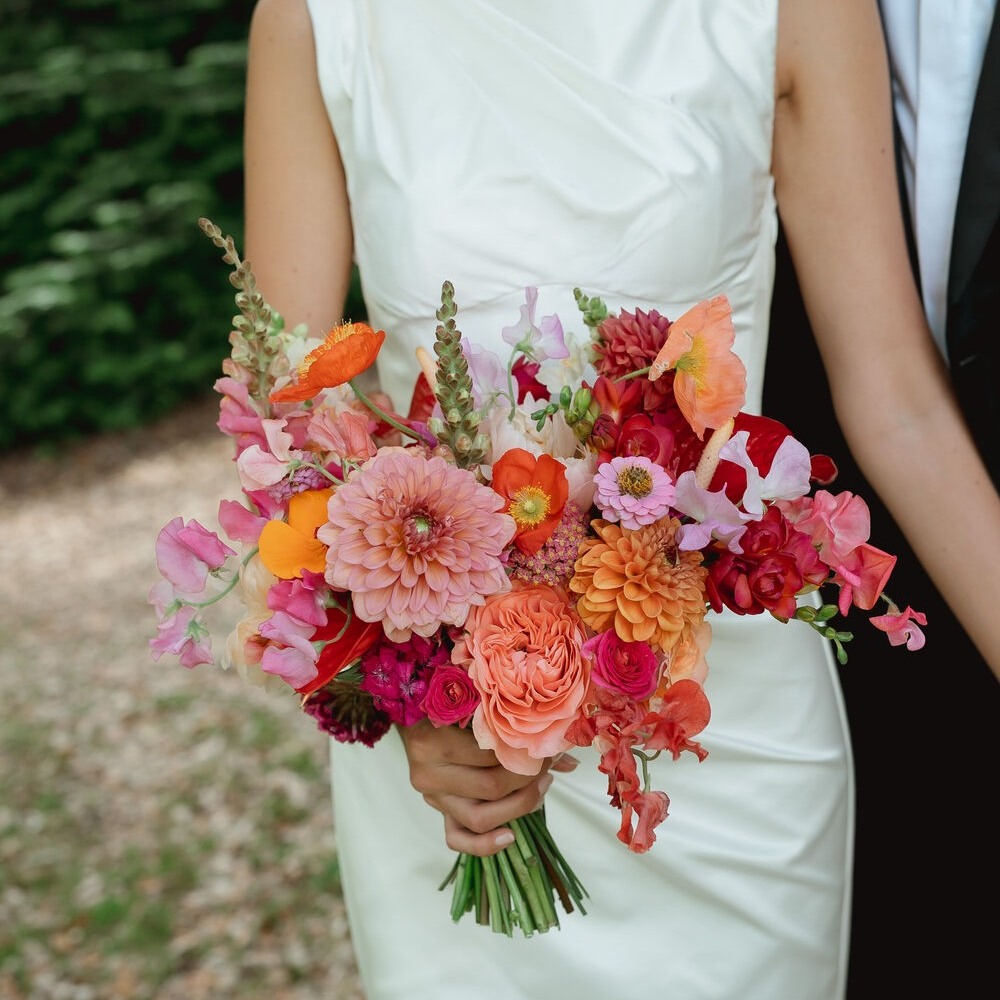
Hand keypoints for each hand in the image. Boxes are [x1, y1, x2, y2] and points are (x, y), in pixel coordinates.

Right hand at [398, 720, 578, 856]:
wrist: (417, 718)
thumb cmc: (451, 707)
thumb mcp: (477, 709)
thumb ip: (514, 729)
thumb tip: (567, 757)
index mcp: (434, 741)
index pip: (491, 753)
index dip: (526, 751)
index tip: (546, 746)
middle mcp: (429, 773)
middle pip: (490, 786)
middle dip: (527, 778)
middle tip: (547, 767)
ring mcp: (433, 796)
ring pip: (479, 816)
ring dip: (518, 806)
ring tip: (540, 791)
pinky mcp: (437, 811)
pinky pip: (457, 839)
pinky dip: (485, 845)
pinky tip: (510, 836)